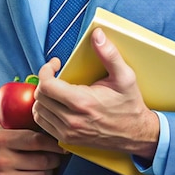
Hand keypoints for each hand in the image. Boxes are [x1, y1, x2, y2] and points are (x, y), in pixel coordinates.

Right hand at [0, 125, 64, 174]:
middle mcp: (3, 159)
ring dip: (49, 170)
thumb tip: (50, 120)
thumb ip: (23, 125)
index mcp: (3, 139)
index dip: (54, 143)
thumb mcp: (3, 128)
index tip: (62, 144)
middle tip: (58, 155)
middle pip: (42, 160)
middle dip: (55, 158)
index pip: (37, 141)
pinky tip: (36, 174)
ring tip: (48, 164)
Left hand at [33, 28, 159, 159]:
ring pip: (38, 111)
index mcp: (82, 102)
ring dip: (43, 97)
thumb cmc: (129, 105)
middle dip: (45, 81)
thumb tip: (97, 35)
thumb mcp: (125, 76)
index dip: (46, 70)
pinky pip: (43, 124)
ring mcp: (68, 133)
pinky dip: (45, 112)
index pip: (46, 85)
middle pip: (40, 97)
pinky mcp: (67, 140)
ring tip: (56, 88)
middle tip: (56, 74)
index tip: (55, 63)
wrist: (135, 134)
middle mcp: (71, 120)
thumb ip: (109, 54)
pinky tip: (56, 103)